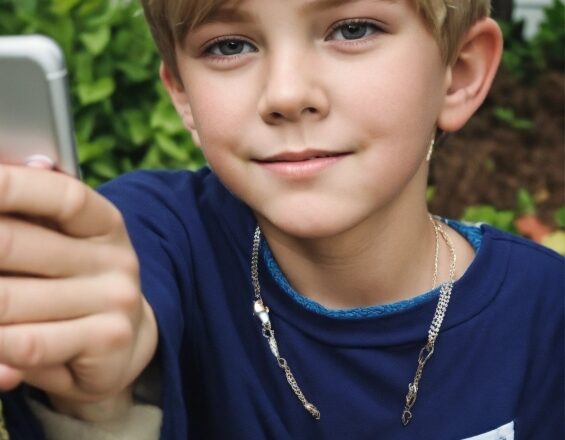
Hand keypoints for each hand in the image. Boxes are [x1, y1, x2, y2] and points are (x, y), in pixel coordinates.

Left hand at [0, 165, 157, 421]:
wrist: (123, 341)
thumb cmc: (78, 284)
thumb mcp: (67, 244)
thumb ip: (34, 211)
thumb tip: (6, 164)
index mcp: (105, 224)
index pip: (62, 196)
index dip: (10, 186)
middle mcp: (116, 260)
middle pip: (16, 244)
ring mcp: (114, 302)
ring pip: (8, 300)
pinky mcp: (106, 342)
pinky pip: (25, 344)